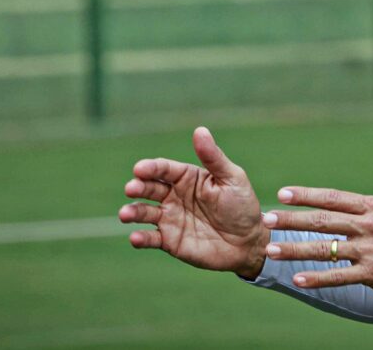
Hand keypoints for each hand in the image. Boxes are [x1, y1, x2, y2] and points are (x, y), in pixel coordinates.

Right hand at [119, 127, 268, 278]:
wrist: (247, 242)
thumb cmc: (241, 206)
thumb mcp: (232, 179)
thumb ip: (213, 157)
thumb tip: (200, 130)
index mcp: (187, 177)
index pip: (164, 169)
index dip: (151, 168)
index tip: (140, 169)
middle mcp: (174, 195)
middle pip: (149, 188)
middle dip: (138, 187)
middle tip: (130, 188)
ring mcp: (169, 218)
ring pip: (144, 212)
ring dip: (132, 212)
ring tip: (125, 214)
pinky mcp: (169, 240)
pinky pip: (151, 238)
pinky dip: (140, 238)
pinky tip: (135, 238)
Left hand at [262, 186, 372, 300]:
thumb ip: (365, 211)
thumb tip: (337, 207)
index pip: (333, 198)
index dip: (306, 195)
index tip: (283, 194)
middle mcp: (369, 225)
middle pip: (323, 220)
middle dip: (292, 220)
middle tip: (267, 219)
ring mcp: (370, 250)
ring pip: (325, 249)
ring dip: (295, 249)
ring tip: (273, 251)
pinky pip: (339, 276)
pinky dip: (317, 278)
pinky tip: (298, 279)